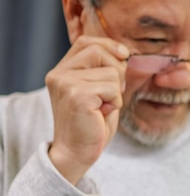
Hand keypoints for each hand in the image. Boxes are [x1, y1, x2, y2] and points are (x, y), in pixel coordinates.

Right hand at [45, 35, 128, 183]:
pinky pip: (112, 88)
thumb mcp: (98, 92)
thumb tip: (124, 53)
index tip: (124, 55)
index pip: (86, 42)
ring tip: (103, 107)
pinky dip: (115, 102)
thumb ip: (104, 71)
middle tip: (112, 94)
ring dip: (116, 92)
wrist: (77, 152)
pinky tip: (102, 113)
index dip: (108, 45)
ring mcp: (66, 83)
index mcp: (62, 70)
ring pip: (111, 72)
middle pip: (99, 51)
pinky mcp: (77, 95)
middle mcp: (59, 74)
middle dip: (117, 71)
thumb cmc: (92, 124)